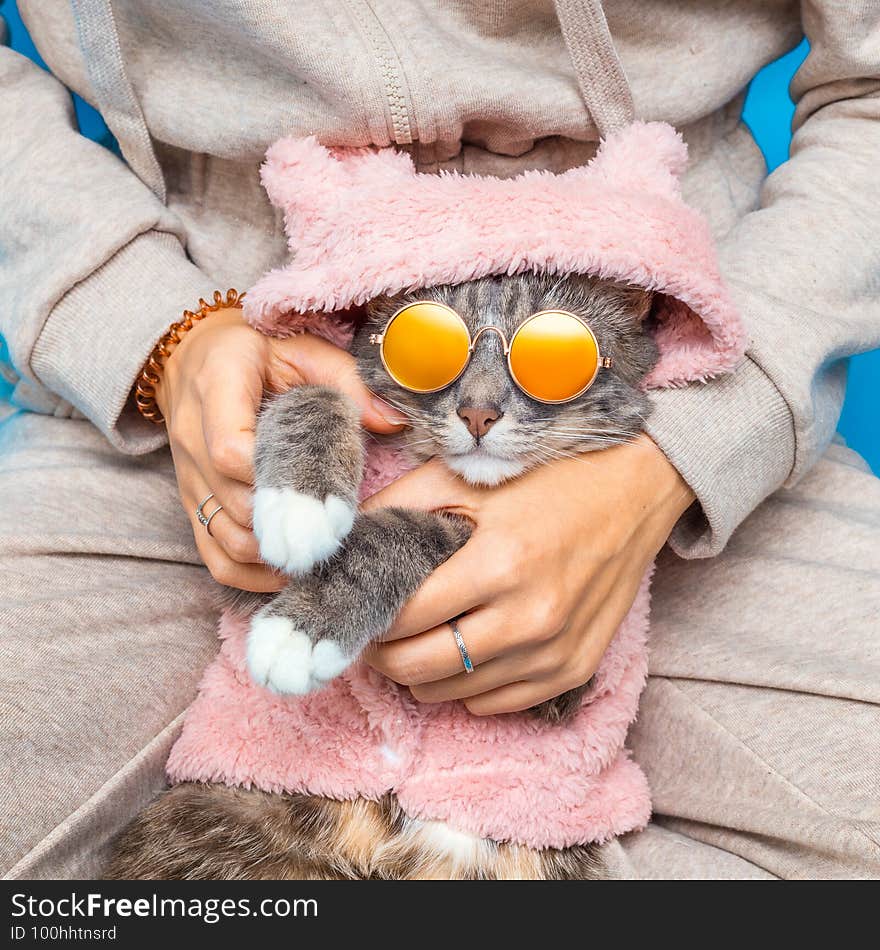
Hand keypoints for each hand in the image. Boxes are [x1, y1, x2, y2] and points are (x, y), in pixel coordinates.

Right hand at [155, 308, 405, 590]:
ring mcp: (188, 478)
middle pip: (234, 506)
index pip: (230, 450)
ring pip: (225, 540)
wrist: (193, 358)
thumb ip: (347, 380)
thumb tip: (394, 421)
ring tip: (322, 555)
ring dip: (274, 557)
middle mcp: (192, 438)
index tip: (325, 490)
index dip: (276, 480)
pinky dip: (251, 576)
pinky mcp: (191, 505)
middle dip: (289, 526)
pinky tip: (291, 572)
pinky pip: (213, 557)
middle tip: (339, 533)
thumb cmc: (259, 353)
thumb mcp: (304, 351)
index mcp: (216, 388)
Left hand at [362, 436, 693, 713]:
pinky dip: (469, 686)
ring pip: (455, 694)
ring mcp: (555, 651)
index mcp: (499, 564)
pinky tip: (465, 651)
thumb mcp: (470, 475)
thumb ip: (401, 503)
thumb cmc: (550, 477)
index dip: (370, 618)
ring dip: (423, 674)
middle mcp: (529, 619)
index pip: (405, 619)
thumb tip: (347, 536)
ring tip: (418, 641)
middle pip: (421, 668)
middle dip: (385, 655)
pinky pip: (497, 703)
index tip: (362, 608)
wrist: (636, 490)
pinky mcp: (574, 669)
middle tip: (379, 633)